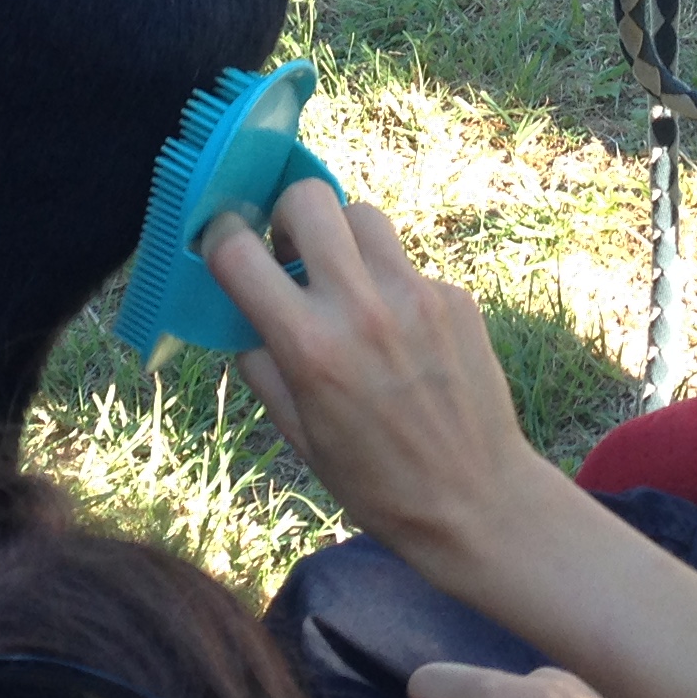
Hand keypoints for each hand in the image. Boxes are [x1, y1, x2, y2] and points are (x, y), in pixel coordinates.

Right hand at [203, 182, 563, 580]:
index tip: (225, 245)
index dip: (219, 238)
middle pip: (308, 198)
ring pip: (363, 215)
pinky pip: (407, 264)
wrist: (477, 499)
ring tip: (346, 283)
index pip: (238, 251)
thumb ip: (264, 367)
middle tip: (292, 253)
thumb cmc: (378, 483)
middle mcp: (361, 308)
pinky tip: (401, 334)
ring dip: (342, 238)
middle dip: (286, 214)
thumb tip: (247, 318)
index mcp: (309, 347)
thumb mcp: (299, 436)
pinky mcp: (455, 297)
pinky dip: (390, 284)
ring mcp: (415, 295)